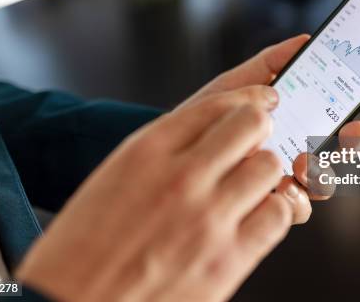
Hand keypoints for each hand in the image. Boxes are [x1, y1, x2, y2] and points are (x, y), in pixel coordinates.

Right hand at [17, 87, 294, 301]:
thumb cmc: (81, 251)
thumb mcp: (113, 178)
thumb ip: (162, 152)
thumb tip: (208, 138)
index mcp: (146, 151)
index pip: (217, 104)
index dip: (247, 99)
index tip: (260, 102)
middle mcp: (181, 177)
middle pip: (251, 124)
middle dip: (259, 127)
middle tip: (258, 139)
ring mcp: (208, 217)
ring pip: (269, 167)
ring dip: (266, 171)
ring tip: (254, 183)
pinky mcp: (228, 259)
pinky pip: (278, 215)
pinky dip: (276, 210)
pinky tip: (259, 215)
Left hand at [180, 35, 359, 221]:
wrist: (170, 151)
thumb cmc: (204, 114)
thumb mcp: (236, 84)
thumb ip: (269, 64)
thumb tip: (307, 39)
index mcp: (294, 118)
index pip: (338, 110)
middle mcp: (296, 148)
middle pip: (343, 149)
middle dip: (355, 141)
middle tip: (351, 129)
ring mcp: (284, 178)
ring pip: (326, 181)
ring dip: (325, 171)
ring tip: (305, 160)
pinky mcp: (268, 203)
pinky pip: (298, 207)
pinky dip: (296, 197)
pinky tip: (281, 186)